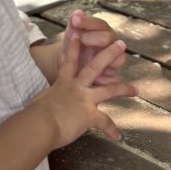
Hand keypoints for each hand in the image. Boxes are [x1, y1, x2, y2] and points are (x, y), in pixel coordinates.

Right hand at [34, 31, 136, 146]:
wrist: (40, 124)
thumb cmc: (34, 115)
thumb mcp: (40, 101)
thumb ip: (47, 101)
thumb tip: (42, 108)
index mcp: (63, 83)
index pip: (68, 60)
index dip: (73, 45)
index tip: (78, 32)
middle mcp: (76, 87)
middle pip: (95, 66)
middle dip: (109, 54)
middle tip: (121, 44)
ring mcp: (85, 99)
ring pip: (109, 90)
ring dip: (124, 88)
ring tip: (137, 89)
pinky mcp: (90, 115)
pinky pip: (105, 122)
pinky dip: (111, 130)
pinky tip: (117, 137)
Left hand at [58, 10, 126, 82]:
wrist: (72, 69)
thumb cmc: (73, 49)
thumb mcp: (71, 38)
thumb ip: (74, 26)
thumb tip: (78, 12)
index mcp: (102, 31)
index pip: (99, 24)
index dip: (88, 22)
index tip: (74, 20)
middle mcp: (112, 43)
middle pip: (108, 37)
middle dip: (93, 38)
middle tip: (79, 39)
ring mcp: (114, 59)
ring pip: (118, 58)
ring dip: (105, 58)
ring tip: (87, 60)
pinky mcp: (113, 75)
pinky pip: (114, 77)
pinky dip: (105, 76)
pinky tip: (95, 77)